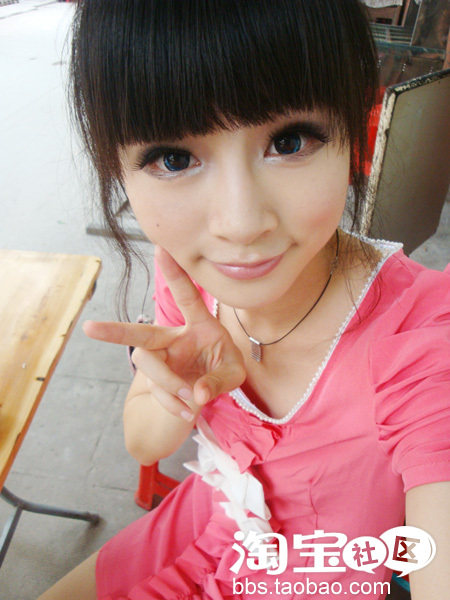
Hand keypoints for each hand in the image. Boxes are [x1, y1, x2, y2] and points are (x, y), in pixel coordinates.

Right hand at [83, 246, 245, 420]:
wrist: (207, 390)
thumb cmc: (223, 369)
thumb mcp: (233, 374)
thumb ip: (219, 381)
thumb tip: (196, 394)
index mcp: (199, 325)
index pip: (187, 298)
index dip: (175, 274)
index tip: (161, 248)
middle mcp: (174, 338)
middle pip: (142, 333)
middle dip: (116, 330)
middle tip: (90, 328)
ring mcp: (161, 359)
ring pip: (149, 366)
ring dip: (169, 385)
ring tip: (191, 401)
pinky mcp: (155, 379)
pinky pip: (156, 391)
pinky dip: (172, 404)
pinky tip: (187, 411)